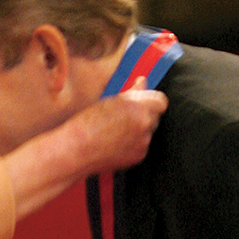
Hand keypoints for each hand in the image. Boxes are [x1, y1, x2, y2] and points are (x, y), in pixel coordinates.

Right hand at [4, 89, 165, 218]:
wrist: (77, 150)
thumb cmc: (88, 123)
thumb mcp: (110, 100)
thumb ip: (133, 92)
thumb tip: (143, 82)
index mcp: (139, 107)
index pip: (161, 101)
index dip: (150, 100)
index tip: (141, 99)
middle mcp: (144, 125)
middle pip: (155, 116)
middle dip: (143, 114)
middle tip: (121, 116)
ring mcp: (143, 143)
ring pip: (148, 132)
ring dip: (138, 129)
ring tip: (114, 130)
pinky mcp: (138, 157)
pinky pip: (142, 145)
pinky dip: (133, 143)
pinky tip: (115, 142)